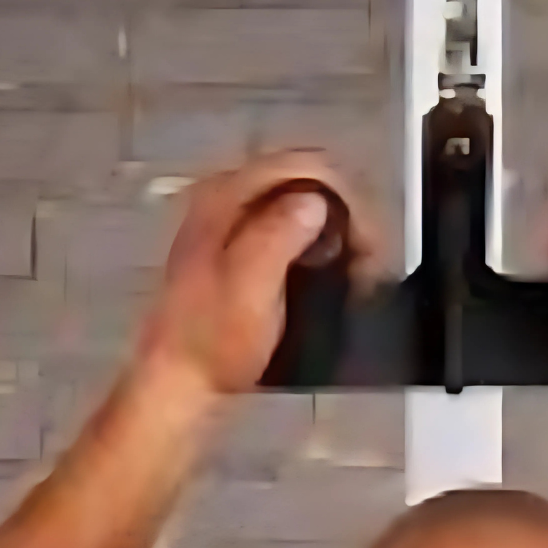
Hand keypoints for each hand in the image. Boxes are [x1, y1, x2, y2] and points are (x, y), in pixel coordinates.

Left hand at [136, 151, 384, 400]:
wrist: (180, 383)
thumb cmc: (214, 340)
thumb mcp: (251, 283)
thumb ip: (281, 232)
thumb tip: (317, 203)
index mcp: (226, 195)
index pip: (301, 164)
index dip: (343, 195)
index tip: (366, 239)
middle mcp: (227, 198)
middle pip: (302, 181)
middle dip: (342, 214)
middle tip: (366, 259)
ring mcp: (231, 226)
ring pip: (299, 207)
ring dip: (333, 233)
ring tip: (356, 270)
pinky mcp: (238, 254)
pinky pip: (288, 233)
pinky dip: (314, 248)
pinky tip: (329, 276)